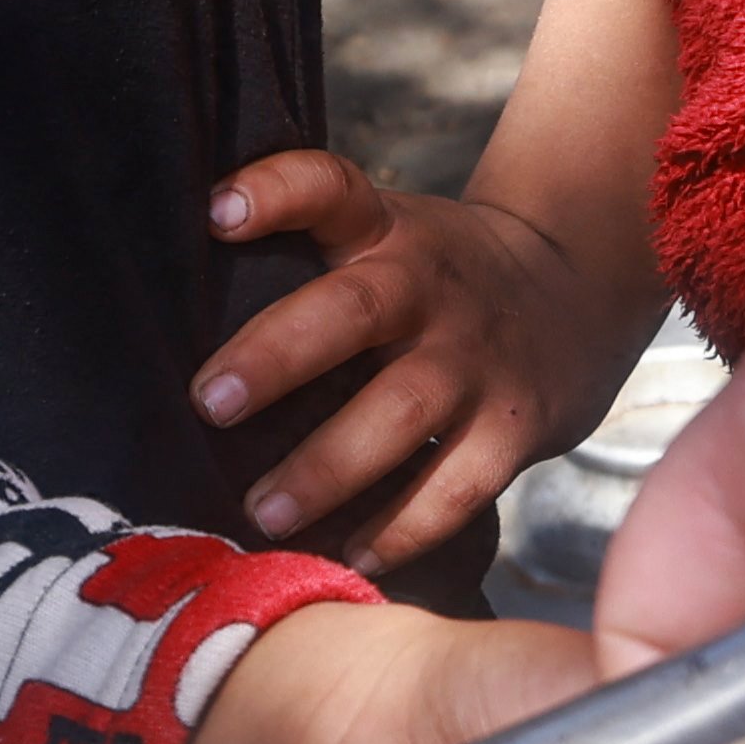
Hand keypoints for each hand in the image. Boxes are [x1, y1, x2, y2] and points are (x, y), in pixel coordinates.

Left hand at [194, 153, 649, 566]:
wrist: (578, 291)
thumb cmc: (436, 280)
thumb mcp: (389, 235)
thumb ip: (308, 259)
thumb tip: (167, 325)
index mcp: (388, 232)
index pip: (330, 187)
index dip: (275, 192)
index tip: (216, 214)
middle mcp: (429, 288)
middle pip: (354, 310)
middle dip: (278, 356)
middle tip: (211, 404)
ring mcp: (475, 360)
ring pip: (401, 411)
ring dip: (327, 466)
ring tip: (263, 512)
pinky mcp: (513, 428)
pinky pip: (456, 486)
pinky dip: (403, 528)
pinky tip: (349, 556)